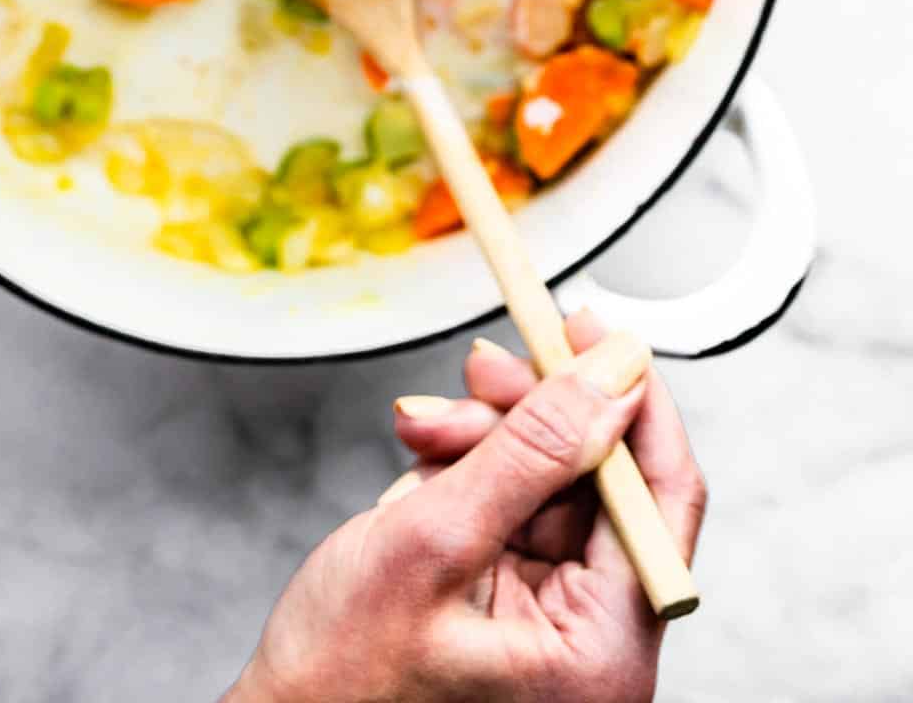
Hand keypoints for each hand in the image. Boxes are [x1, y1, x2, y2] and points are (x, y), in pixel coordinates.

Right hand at [226, 312, 704, 702]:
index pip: (658, 498)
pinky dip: (468, 467)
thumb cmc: (341, 678)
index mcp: (601, 654)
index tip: (589, 331)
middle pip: (599, 477)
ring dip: (486, 436)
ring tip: (421, 429)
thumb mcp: (435, 541)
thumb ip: (532, 451)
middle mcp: (594, 642)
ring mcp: (554, 621)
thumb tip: (613, 376)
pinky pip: (513, 502)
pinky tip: (424, 463)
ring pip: (550, 478)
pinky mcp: (515, 600)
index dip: (628, 400)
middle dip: (530, 414)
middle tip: (480, 365)